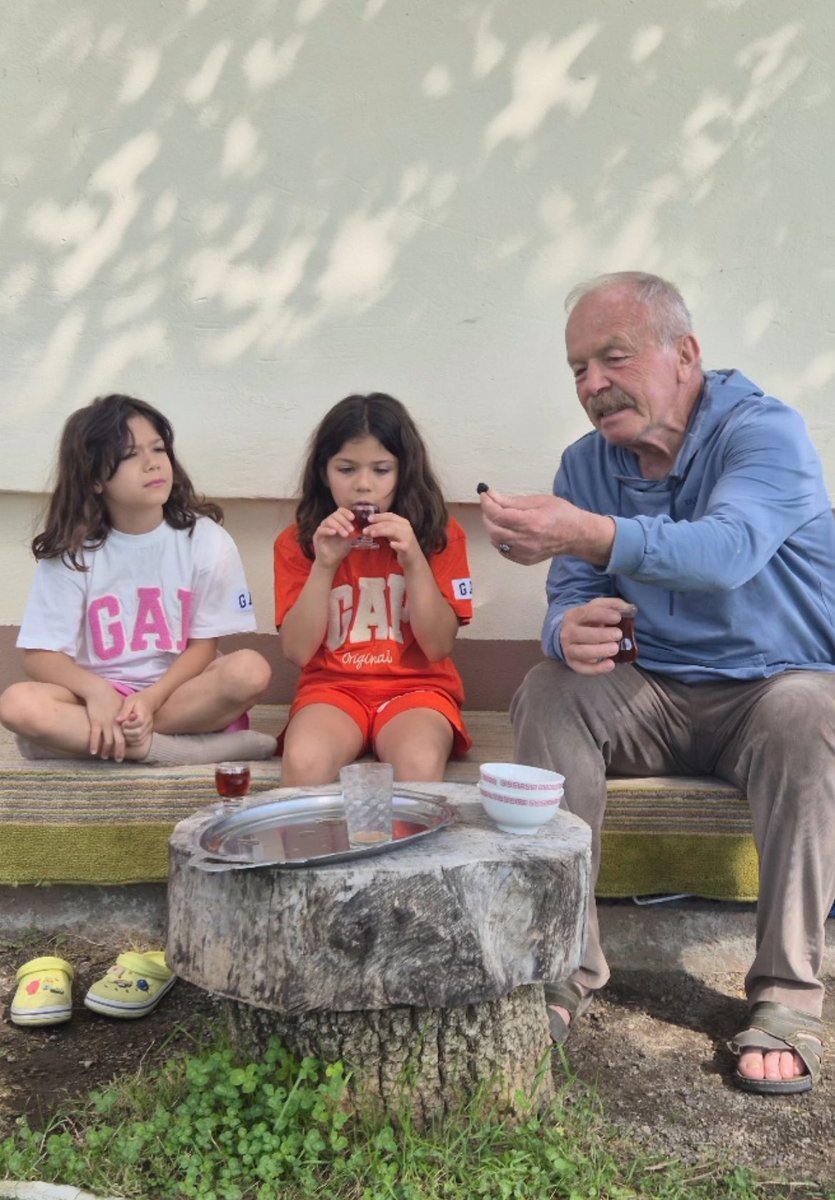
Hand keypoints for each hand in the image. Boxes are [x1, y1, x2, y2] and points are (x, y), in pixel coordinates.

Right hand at [84, 684, 127, 760]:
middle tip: (119, 760)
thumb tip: (127, 724)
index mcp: (123, 721)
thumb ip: (124, 717)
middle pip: (120, 742)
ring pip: (107, 741)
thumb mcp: (120, 708)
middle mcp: (116, 724)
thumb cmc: (110, 699)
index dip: (127, 745)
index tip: (127, 751)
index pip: (128, 736)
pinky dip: (94, 745)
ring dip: (106, 751)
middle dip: (119, 752)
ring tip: (104, 757)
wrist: (99, 691)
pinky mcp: (96, 722)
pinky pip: (95, 737)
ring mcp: (106, 724)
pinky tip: (92, 752)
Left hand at [117, 692, 154, 745]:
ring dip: (128, 738)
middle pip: (139, 733)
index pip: (139, 722)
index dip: (129, 725)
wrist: (149, 701)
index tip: (123, 723)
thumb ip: (124, 711)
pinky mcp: (147, 733)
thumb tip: (118, 720)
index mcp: (144, 714)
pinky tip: (127, 736)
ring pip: (139, 739)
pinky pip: (140, 741)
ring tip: (123, 731)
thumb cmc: (137, 700)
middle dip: (127, 732)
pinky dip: (132, 741)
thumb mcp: (130, 701)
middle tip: (122, 728)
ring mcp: (148, 729)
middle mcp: (148, 723)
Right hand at [311, 507, 354, 568]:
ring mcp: (322, 529)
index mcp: (336, 521)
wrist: (332, 561)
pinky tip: (334, 533)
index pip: (340, 511)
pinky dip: (328, 530)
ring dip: (338, 526)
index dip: (346, 512)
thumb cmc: (340, 549)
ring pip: (328, 521)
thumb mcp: (350, 540)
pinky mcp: (317, 536)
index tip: (353, 518)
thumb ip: (355, 533)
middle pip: (334, 515)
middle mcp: (328, 523)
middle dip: (344, 521)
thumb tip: (363, 528)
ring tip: (345, 534)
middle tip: (351, 529)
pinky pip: (321, 530)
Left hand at [366, 511, 420, 566]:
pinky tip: (391, 544)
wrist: (414, 559)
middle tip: (365, 530)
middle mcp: (406, 528)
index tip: (368, 519)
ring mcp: (408, 538)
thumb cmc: (402, 544)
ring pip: (393, 531)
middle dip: (376, 526)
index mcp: (403, 522)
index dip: (379, 516)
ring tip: (371, 534)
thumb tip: (371, 524)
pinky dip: (397, 544)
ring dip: (381, 532)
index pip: (390, 516)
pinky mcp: (408, 548)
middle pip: (389, 523)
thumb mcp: (395, 533)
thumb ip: (386, 528)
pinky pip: (402, 545)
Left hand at [479, 488, 614, 566]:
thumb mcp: (538, 501)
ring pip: (496, 541)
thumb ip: (512, 501)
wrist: (577, 535)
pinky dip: (499, 539)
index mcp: (531, 522)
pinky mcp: (525, 560)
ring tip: (500, 517)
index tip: (484, 495)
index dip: (487, 504)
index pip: (498, 515)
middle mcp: (526, 540)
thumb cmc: (561, 514)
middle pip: (493, 529)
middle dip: (487, 515)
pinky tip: (507, 530)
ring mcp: (525, 553)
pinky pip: (503, 550)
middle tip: (490, 505)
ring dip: (492, 527)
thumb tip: (491, 496)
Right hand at [559, 597, 635, 674]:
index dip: (602, 615)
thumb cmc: (589, 621)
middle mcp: (567, 633)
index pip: (585, 614)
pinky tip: (610, 664)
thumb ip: (613, 605)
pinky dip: (597, 669)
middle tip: (618, 635)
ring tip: (615, 648)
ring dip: (599, 651)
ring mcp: (569, 649)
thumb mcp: (598, 608)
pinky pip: (583, 669)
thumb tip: (630, 608)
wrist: (571, 636)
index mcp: (573, 616)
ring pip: (580, 652)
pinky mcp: (573, 663)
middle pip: (581, 634)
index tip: (617, 617)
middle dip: (601, 635)